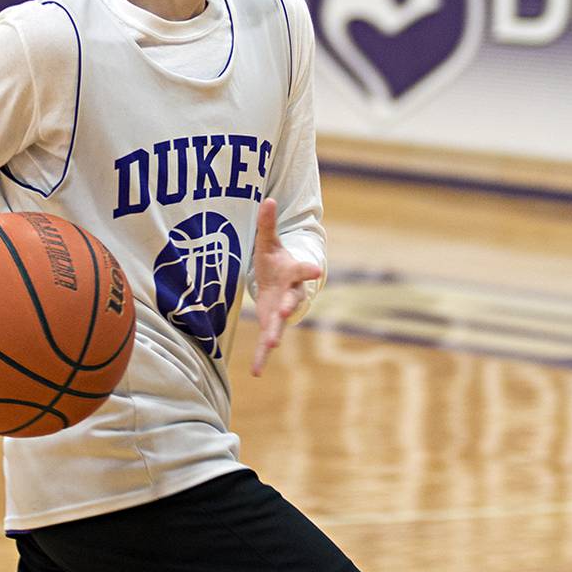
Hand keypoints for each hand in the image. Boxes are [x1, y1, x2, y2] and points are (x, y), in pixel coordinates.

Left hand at [249, 197, 320, 376]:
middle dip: (288, 306)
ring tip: (272, 343)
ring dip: (275, 332)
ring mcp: (281, 311)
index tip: (315, 269)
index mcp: (292, 273)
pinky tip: (255, 372)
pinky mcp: (270, 324)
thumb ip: (268, 224)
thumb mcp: (269, 241)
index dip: (308, 269)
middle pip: (291, 300)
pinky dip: (261, 356)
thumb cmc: (276, 259)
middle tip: (284, 311)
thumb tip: (267, 199)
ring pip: (280, 323)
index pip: (302, 270)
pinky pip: (266, 341)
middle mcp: (290, 294)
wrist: (282, 281)